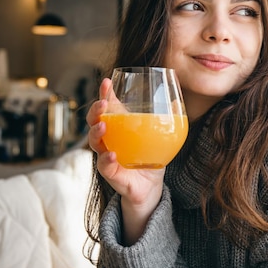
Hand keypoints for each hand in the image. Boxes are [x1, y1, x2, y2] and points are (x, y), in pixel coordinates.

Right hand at [87, 78, 164, 243]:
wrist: (149, 186)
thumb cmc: (149, 156)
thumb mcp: (157, 136)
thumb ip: (164, 119)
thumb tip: (173, 100)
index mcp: (117, 127)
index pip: (106, 107)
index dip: (104, 94)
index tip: (107, 81)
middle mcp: (107, 140)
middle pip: (94, 122)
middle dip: (95, 111)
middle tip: (103, 104)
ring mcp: (107, 156)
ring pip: (95, 143)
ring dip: (96, 133)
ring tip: (102, 127)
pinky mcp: (112, 174)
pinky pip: (104, 167)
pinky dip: (106, 160)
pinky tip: (111, 154)